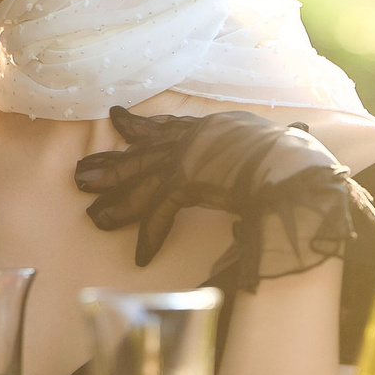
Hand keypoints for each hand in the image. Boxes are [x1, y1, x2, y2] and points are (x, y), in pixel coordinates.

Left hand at [76, 107, 354, 267]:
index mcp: (208, 128)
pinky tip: (140, 256)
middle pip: (141, 153)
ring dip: (116, 202)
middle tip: (80, 175)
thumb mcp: (273, 138)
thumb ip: (263, 141)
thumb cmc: (290, 154)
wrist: (292, 162)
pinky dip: (151, 235)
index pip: (167, 126)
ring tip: (94, 218)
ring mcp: (185, 158)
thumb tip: (295, 134)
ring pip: (140, 181)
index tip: (116, 117)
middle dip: (110, 165)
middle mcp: (190, 139)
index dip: (140, 125)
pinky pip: (161, 212)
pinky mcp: (186, 181)